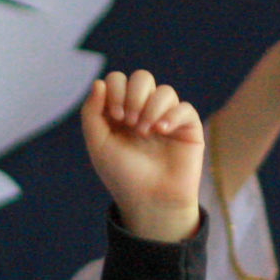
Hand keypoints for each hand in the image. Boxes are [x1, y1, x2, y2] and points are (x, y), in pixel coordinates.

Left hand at [82, 70, 202, 242]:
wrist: (149, 201)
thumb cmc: (122, 175)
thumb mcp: (98, 144)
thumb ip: (92, 112)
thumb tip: (99, 82)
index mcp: (121, 112)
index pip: (118, 80)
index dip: (116, 90)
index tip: (115, 116)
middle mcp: (144, 111)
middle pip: (142, 78)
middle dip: (134, 95)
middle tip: (129, 121)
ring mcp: (167, 118)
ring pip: (165, 91)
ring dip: (151, 107)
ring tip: (146, 132)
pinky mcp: (188, 128)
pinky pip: (184, 108)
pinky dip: (172, 116)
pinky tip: (162, 131)